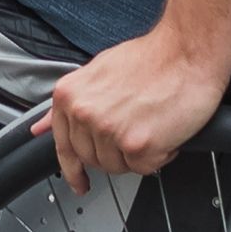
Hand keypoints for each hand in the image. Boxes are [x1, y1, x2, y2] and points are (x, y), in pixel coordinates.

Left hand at [41, 21, 230, 184]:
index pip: (63, 145)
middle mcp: (85, 114)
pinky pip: (144, 167)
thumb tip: (42, 126)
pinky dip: (159, 155)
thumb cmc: (153, 58)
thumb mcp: (98, 71)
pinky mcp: (137, 145)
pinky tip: (165, 133)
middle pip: (93, 160)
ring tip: (152, 126)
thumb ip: (71, 102)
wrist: (188, 51)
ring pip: (118, 167)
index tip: (78, 181)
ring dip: (137, 155)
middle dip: (115, 153)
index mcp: (71, 96)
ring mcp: (110, 131)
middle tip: (135, 133)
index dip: (71, 168)